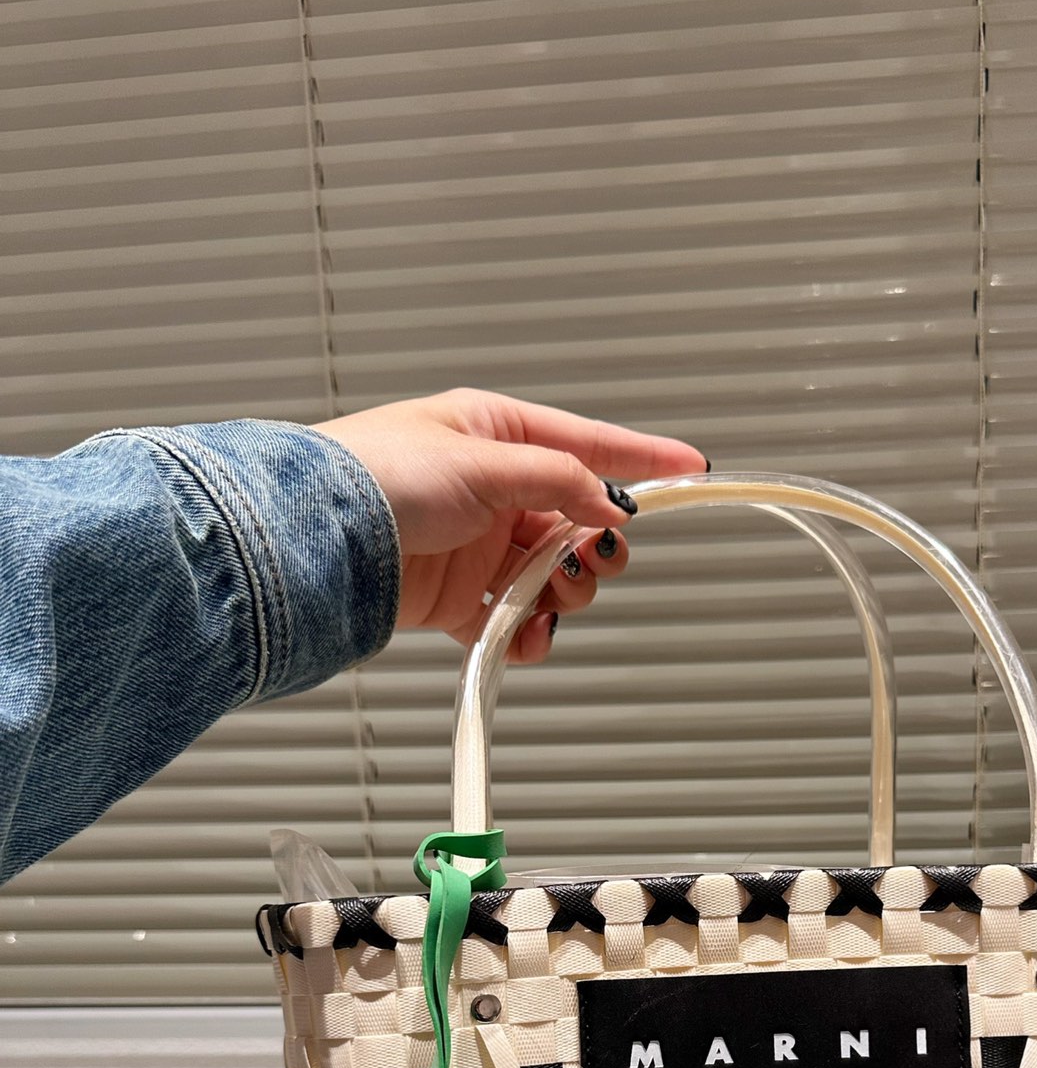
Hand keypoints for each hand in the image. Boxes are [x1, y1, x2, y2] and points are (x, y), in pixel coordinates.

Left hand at [316, 389, 706, 662]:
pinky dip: (527, 633)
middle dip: (595, 546)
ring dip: (564, 591)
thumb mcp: (483, 463)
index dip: (642, 458)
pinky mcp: (456, 599)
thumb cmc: (374, 478)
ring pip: (551, 574)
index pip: (586, 443)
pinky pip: (513, 621)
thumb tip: (611, 501)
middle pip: (577, 521)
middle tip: (595, 560)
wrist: (312, 542)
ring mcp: (475, 546)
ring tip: (553, 596)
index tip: (693, 470)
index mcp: (493, 434)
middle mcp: (489, 489)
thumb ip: (559, 480)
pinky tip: (525, 632)